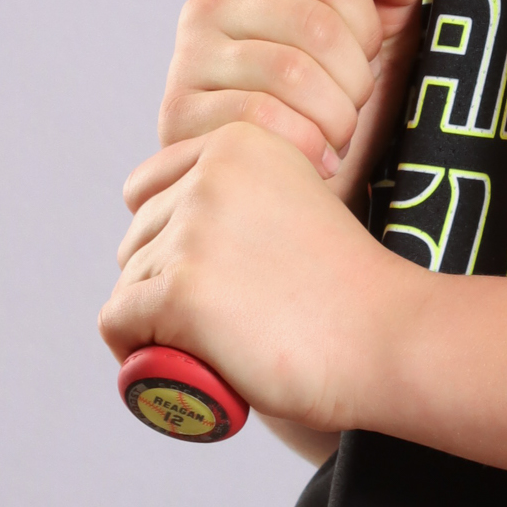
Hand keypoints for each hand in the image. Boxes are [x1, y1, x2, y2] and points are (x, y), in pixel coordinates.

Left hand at [100, 118, 423, 437]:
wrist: (389, 337)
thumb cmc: (350, 290)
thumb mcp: (295, 205)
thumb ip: (241, 199)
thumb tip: (174, 226)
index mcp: (241, 141)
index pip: (147, 189)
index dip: (167, 241)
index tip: (212, 280)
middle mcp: (210, 173)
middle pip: (138, 239)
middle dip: (164, 284)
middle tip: (223, 323)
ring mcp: (193, 231)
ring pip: (130, 282)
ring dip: (157, 323)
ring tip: (218, 346)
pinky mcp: (179, 291)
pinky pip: (117, 322)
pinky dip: (135, 352)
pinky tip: (180, 365)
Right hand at [125, 0, 423, 220]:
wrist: (289, 191)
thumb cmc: (332, 104)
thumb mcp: (376, 44)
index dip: (366, 23)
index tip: (366, 59)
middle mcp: (210, 4)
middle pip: (315, 25)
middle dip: (354, 81)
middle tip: (352, 110)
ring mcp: (187, 59)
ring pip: (290, 72)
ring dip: (334, 118)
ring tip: (335, 137)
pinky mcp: (178, 115)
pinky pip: (257, 119)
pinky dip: (303, 145)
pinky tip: (312, 161)